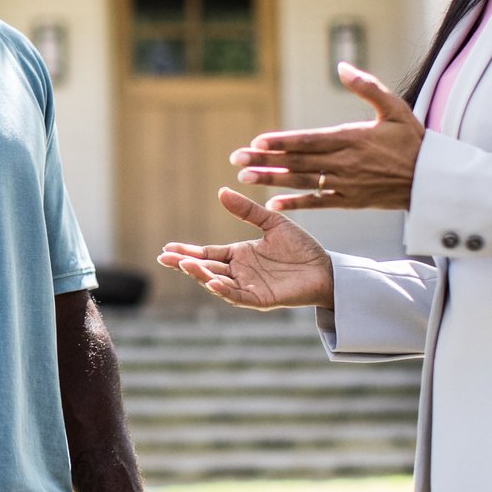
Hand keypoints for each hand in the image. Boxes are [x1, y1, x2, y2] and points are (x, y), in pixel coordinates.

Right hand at [158, 187, 334, 309]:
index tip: (168, 248)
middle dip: (185, 264)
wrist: (327, 269)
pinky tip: (211, 281)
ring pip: (217, 282)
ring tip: (184, 265)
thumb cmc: (301, 247)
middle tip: (165, 258)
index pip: (207, 254)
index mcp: (239, 255)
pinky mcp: (261, 299)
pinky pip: (238, 296)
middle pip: (206, 268)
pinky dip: (224, 290)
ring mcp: (248, 287)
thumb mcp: (272, 223)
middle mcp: (240, 272)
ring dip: (200, 275)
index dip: (188, 252)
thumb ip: (247, 211)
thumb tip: (221, 192)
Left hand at [229, 63, 424, 211]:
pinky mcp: (351, 202)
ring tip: (245, 178)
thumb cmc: (413, 141)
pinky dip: (295, 204)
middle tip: (236, 160)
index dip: (282, 142)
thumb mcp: (396, 109)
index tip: (256, 142)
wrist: (433, 180)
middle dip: (265, 161)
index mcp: (353, 138)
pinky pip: (318, 203)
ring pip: (303, 181)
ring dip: (272, 180)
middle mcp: (346, 163)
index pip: (310, 140)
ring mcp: (347, 185)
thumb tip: (342, 66)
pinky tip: (272, 204)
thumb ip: (368, 87)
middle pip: (298, 161)